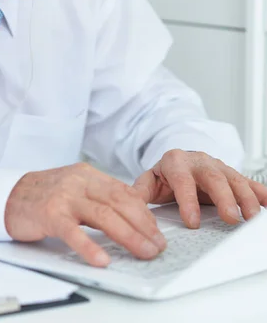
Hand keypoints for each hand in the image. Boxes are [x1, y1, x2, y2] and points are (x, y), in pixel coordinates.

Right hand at [4, 162, 166, 266]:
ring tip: (144, 252)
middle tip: (157, 245)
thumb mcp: (74, 187)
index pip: (124, 191)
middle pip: (119, 203)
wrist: (8, 194)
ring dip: (128, 236)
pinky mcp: (49, 214)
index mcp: (88, 175)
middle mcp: (79, 182)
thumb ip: (98, 196)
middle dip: (143, 225)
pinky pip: (73, 232)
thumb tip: (129, 217)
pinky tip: (102, 260)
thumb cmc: (44, 195)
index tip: (156, 230)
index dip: (144, 212)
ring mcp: (64, 197)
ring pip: (104, 215)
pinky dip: (89, 247)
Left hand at [133, 149, 266, 227]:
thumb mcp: (149, 181)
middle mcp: (199, 161)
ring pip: (234, 179)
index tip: (191, 221)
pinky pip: (248, 181)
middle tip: (230, 218)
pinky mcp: (231, 174)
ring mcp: (218, 166)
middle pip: (213, 177)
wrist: (178, 161)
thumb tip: (130, 206)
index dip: (187, 200)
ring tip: (252, 217)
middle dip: (223, 198)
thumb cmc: (164, 175)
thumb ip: (140, 192)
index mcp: (175, 162)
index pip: (182, 180)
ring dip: (245, 197)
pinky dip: (261, 192)